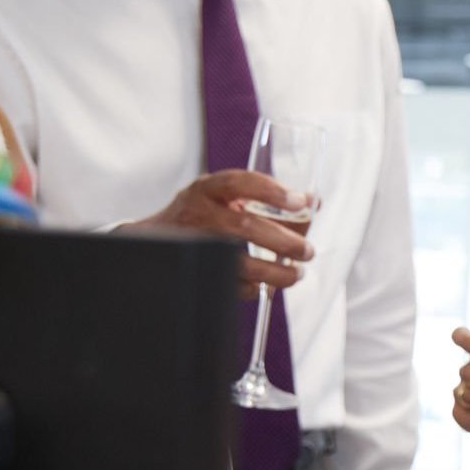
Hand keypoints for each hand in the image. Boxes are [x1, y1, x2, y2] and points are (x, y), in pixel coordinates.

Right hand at [121, 170, 315, 297]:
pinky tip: (267, 284)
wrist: (156, 240)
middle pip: (244, 227)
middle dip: (284, 242)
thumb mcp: (226, 196)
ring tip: (296, 273)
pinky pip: (232, 285)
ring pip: (239, 263)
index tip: (300, 202)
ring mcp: (194, 244)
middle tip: (307, 251)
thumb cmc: (202, 215)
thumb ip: (266, 197)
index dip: (272, 191)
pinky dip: (255, 287)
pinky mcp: (196, 271)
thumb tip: (313, 202)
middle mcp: (198, 214)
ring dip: (276, 272)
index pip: (238, 182)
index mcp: (206, 189)